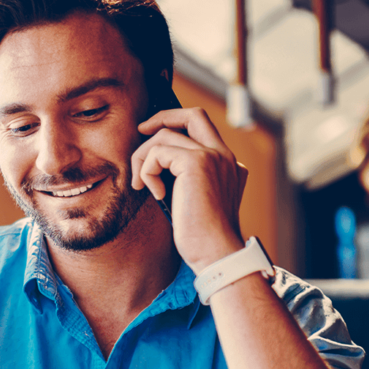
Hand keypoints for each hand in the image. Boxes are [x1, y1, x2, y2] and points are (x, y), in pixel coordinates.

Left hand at [132, 107, 247, 271]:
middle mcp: (224, 155)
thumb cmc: (202, 237)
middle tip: (140, 130)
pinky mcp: (196, 162)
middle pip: (193, 115)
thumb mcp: (195, 201)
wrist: (216, 253)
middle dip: (162, 117)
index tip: (152, 133)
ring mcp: (213, 156)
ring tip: (142, 184)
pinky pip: (157, 152)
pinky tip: (155, 194)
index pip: (202, 128)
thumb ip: (185, 180)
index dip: (176, 124)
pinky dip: (148, 171)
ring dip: (143, 158)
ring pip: (165, 135)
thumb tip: (156, 166)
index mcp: (227, 164)